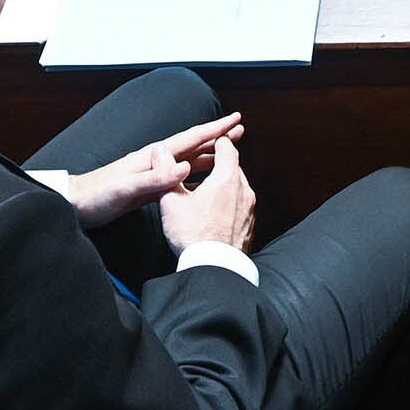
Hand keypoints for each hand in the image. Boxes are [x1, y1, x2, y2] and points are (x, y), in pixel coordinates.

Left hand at [54, 113, 241, 227]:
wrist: (73, 205)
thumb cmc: (95, 196)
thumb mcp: (125, 189)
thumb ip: (154, 178)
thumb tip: (185, 167)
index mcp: (152, 157)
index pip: (189, 139)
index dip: (213, 130)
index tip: (234, 121)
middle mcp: (154, 161)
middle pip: (192, 146)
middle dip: (216, 138)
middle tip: (238, 131)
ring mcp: (151, 174)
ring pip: (187, 162)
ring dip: (207, 157)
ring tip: (227, 155)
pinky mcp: (146, 189)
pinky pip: (178, 180)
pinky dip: (193, 178)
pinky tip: (200, 185)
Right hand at [160, 137, 255, 254]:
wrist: (214, 268)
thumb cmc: (193, 235)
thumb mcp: (171, 200)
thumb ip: (166, 172)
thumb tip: (160, 151)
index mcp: (227, 178)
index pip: (227, 148)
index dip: (217, 142)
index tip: (211, 141)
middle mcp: (244, 191)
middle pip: (233, 168)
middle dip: (219, 165)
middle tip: (204, 167)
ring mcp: (249, 210)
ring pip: (237, 189)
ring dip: (223, 187)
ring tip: (204, 194)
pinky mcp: (249, 227)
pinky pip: (240, 208)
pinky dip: (229, 205)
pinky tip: (213, 216)